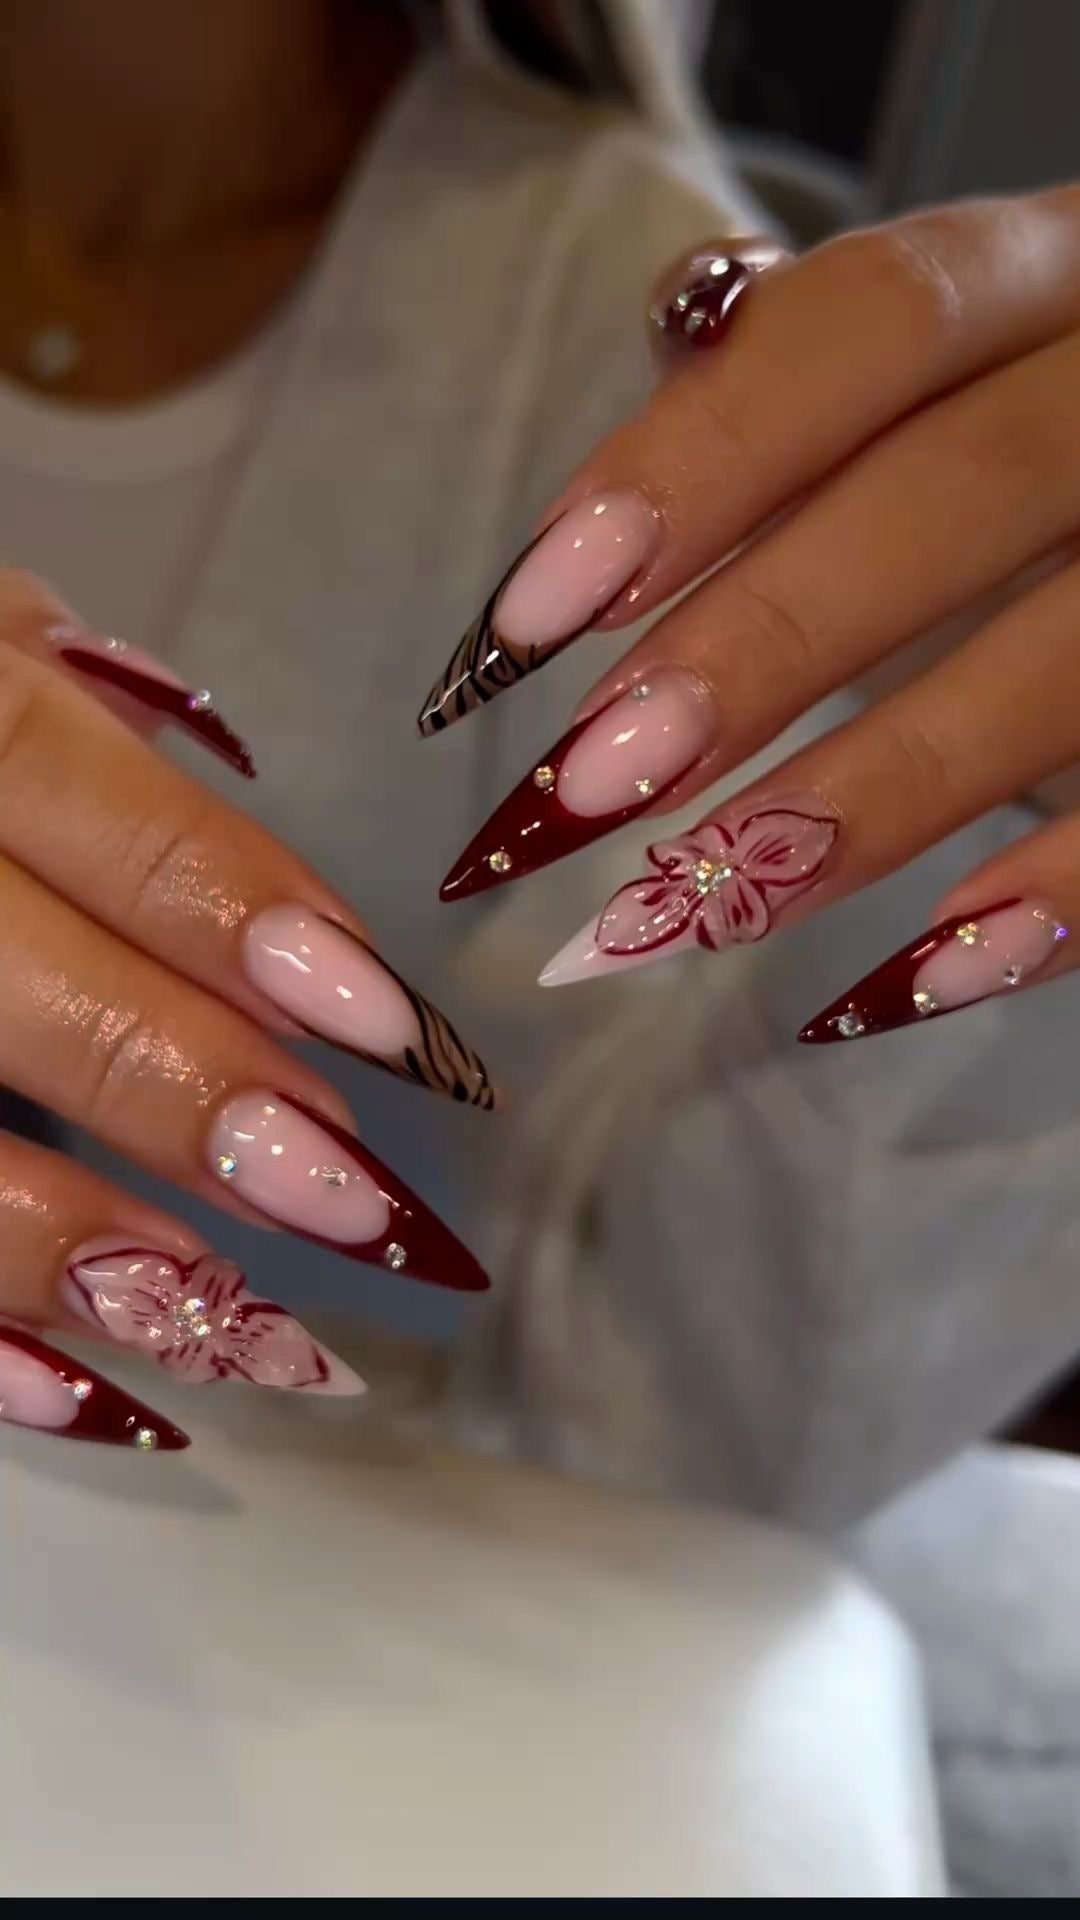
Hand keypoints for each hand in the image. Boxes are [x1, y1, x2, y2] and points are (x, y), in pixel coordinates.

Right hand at [0, 573, 490, 1450]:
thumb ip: (93, 734)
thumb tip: (276, 912)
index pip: (90, 803)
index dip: (233, 916)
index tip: (386, 1032)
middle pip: (6, 980)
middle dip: (179, 1090)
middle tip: (348, 1200)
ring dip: (64, 1242)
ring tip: (226, 1322)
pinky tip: (77, 1396)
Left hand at [421, 192, 1079, 1041]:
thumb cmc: (1022, 439)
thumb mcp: (935, 379)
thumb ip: (785, 401)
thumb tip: (606, 487)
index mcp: (1049, 272)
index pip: (875, 320)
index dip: (698, 462)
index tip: (529, 621)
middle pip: (964, 488)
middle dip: (762, 644)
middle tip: (590, 788)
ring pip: (1071, 658)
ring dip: (874, 794)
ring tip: (697, 909)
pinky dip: (1057, 899)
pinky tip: (910, 981)